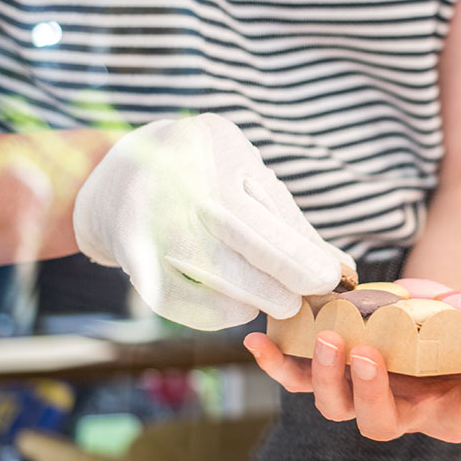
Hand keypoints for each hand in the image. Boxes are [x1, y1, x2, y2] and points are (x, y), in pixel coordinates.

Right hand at [73, 114, 351, 329]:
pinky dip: (212, 311)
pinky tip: (239, 310)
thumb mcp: (245, 175)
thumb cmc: (203, 175)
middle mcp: (173, 181)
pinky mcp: (130, 254)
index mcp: (212, 149)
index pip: (260, 212)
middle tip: (306, 299)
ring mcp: (146, 218)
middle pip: (233, 242)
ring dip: (251, 297)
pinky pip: (174, 296)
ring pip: (206, 272)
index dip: (296, 253)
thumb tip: (342, 271)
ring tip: (281, 303)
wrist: (119, 175)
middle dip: (279, 278)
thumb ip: (288, 222)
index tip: (329, 278)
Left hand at [243, 331, 460, 441]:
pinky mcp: (331, 373)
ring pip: (338, 404)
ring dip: (325, 376)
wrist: (434, 326)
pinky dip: (276, 363)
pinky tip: (257, 340)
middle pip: (384, 422)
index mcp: (451, 411)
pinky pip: (297, 379)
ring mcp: (363, 394)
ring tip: (326, 340)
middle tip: (373, 354)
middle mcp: (403, 412)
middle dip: (374, 392)